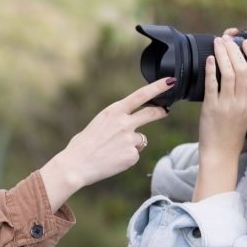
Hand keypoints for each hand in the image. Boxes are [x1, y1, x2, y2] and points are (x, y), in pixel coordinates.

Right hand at [39, 77, 172, 210]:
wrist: (76, 165)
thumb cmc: (83, 145)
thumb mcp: (98, 124)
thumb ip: (115, 121)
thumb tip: (128, 127)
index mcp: (114, 111)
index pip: (141, 95)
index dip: (157, 88)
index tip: (169, 81)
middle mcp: (125, 123)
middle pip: (151, 113)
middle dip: (160, 111)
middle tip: (165, 111)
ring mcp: (130, 139)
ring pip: (139, 139)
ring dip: (131, 143)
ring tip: (112, 150)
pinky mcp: (132, 155)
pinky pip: (134, 154)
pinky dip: (126, 157)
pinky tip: (113, 160)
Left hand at [194, 36, 246, 198]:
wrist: (221, 152)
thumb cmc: (232, 132)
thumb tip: (240, 68)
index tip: (246, 43)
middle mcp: (243, 101)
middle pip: (243, 68)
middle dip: (234, 50)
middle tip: (227, 39)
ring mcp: (228, 104)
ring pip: (229, 73)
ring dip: (222, 54)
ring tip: (217, 43)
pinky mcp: (212, 108)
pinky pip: (212, 84)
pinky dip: (211, 69)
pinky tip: (208, 59)